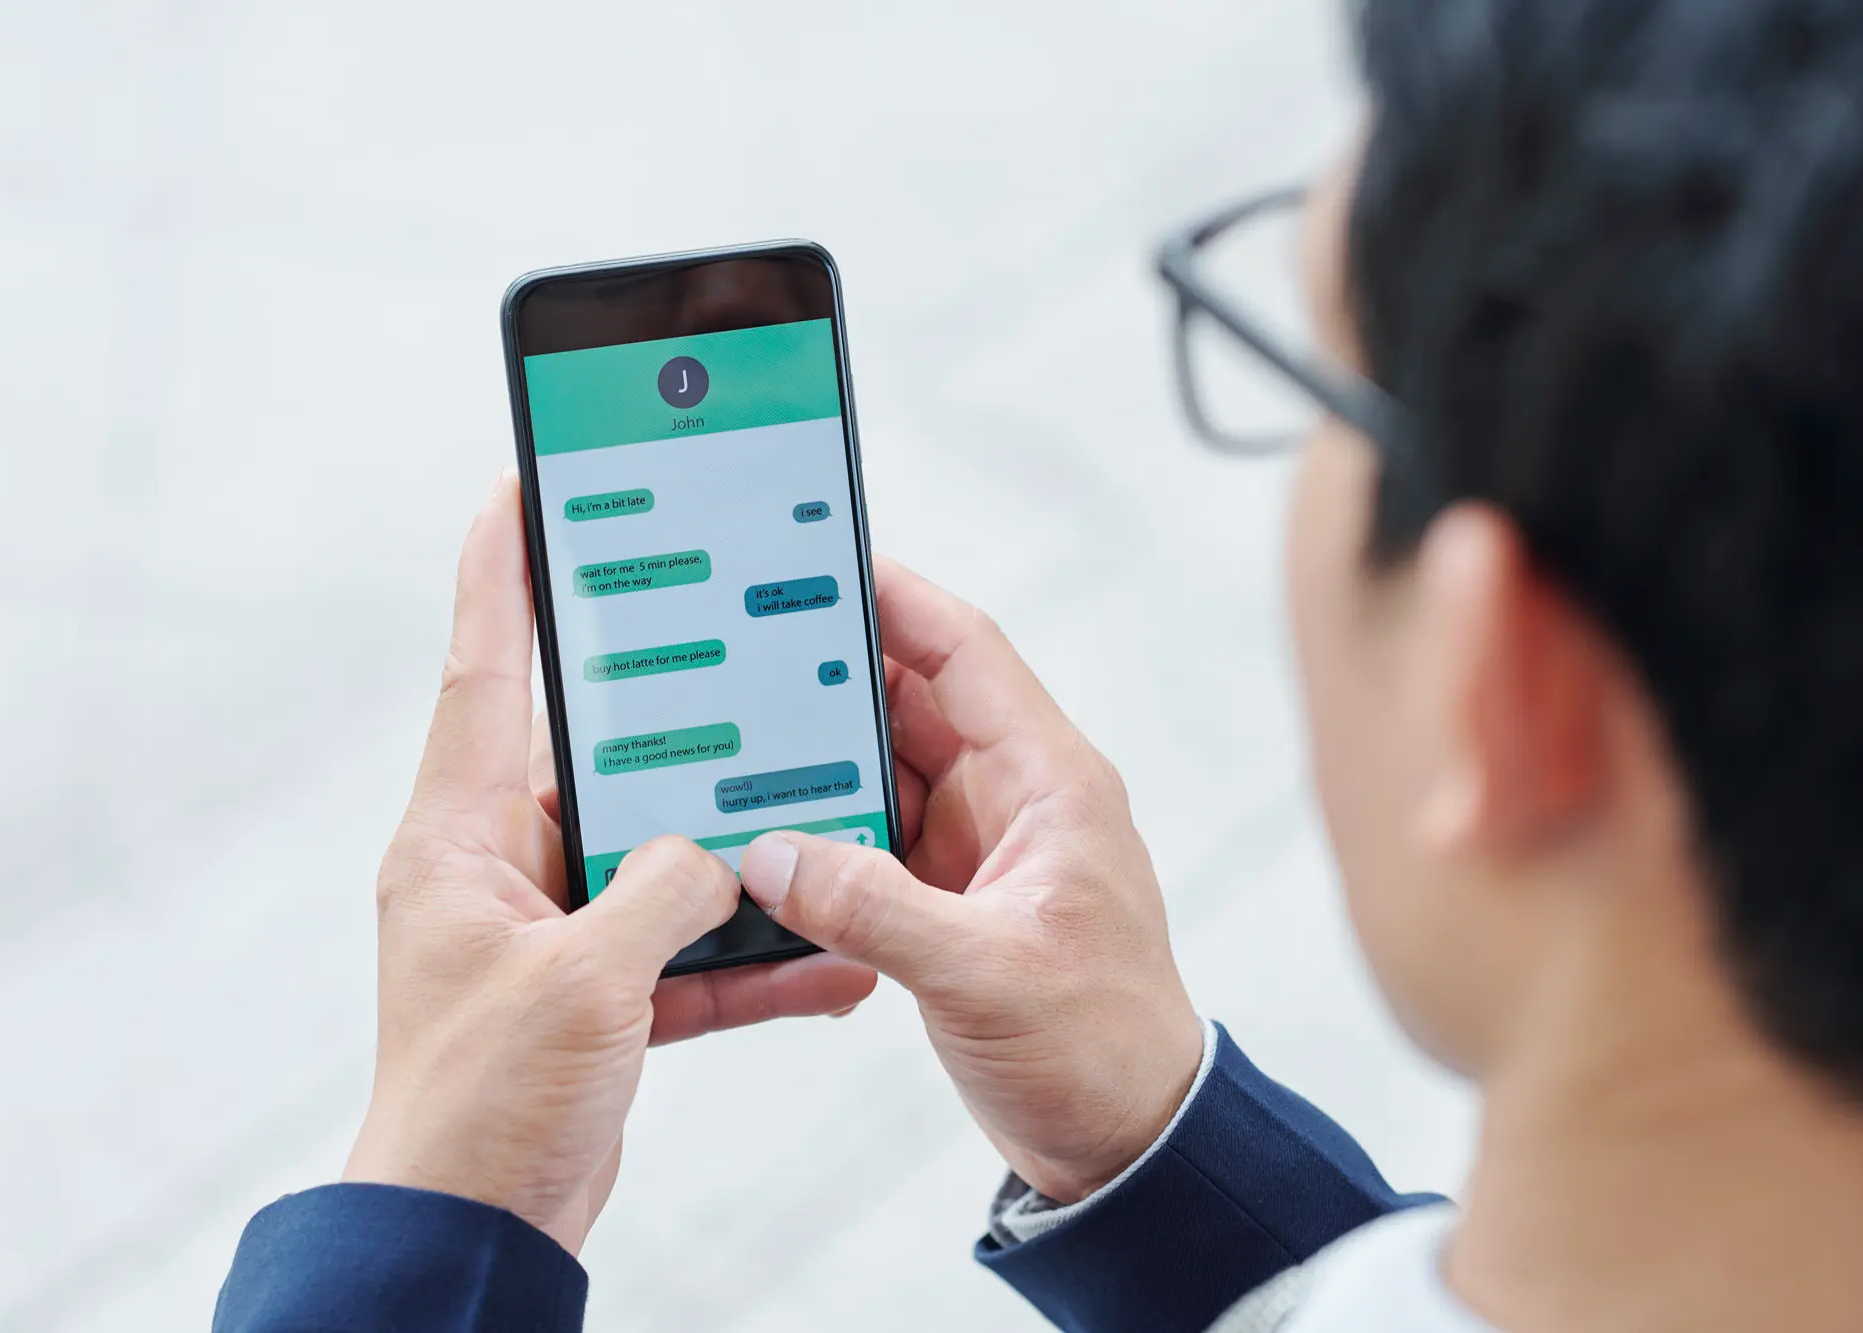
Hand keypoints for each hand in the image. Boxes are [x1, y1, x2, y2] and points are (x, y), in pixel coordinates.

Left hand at [343, 470, 877, 1250]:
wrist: (474, 1238)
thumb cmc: (482, 1111)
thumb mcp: (583, 982)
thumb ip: (659, 891)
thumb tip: (712, 854)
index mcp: (461, 838)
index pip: (484, 670)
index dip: (502, 570)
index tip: (523, 486)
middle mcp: (500, 868)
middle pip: (597, 754)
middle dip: (673, 711)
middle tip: (735, 642)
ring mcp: (552, 932)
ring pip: (658, 854)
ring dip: (734, 853)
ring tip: (812, 806)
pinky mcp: (596, 995)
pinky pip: (686, 950)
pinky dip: (751, 957)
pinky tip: (827, 960)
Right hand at [738, 559, 1203, 1203]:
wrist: (1127, 1141)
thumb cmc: (1102, 1049)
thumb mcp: (985, 974)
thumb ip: (875, 909)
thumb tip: (773, 853)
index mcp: (1052, 785)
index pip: (967, 654)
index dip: (897, 597)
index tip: (821, 559)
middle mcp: (1016, 799)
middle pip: (912, 701)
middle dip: (831, 673)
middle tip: (743, 644)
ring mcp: (980, 847)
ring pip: (885, 768)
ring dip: (819, 758)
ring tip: (735, 734)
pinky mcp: (949, 897)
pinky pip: (873, 834)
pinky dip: (823, 828)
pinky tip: (766, 829)